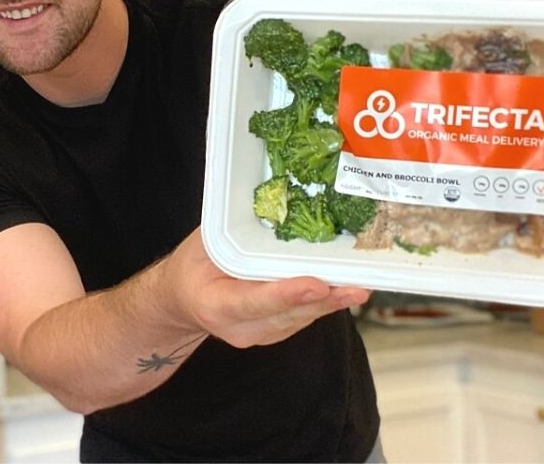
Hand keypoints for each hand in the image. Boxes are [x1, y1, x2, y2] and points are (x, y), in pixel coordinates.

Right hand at [160, 230, 370, 348]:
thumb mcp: (203, 243)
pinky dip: (324, 303)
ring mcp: (258, 335)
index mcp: (215, 304)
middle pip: (287, 314)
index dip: (286, 294)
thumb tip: (274, 208)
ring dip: (332, 303)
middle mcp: (239, 328)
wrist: (182, 299)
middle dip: (325, 299)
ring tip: (361, 285)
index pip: (254, 301)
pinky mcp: (273, 333)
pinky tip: (346, 289)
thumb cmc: (192, 266)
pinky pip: (302, 318)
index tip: (317, 285)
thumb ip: (234, 234)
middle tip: (357, 285)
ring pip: (300, 319)